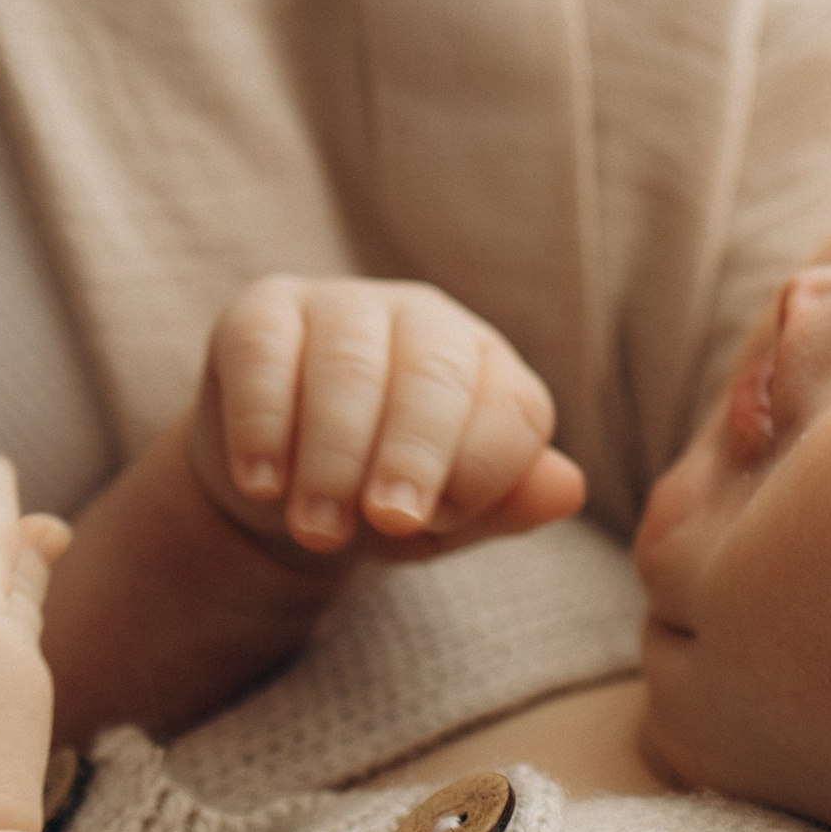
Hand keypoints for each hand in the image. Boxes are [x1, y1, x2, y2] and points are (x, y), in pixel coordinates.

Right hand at [191, 276, 586, 563]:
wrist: (276, 488)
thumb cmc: (378, 498)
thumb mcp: (445, 519)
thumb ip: (504, 504)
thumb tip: (567, 488)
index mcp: (488, 368)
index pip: (511, 408)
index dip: (480, 471)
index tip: (436, 523)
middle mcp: (425, 321)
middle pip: (435, 376)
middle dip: (410, 457)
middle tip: (381, 523)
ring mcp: (343, 305)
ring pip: (349, 365)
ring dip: (333, 454)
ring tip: (317, 526)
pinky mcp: (263, 311)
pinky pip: (266, 352)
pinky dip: (263, 423)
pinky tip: (263, 482)